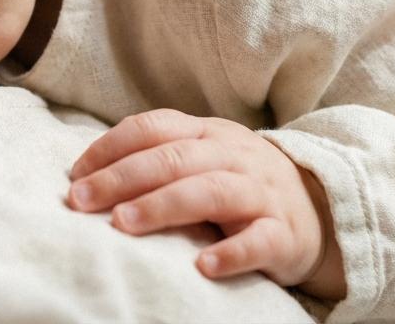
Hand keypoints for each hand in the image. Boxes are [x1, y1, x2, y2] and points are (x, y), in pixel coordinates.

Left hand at [66, 108, 344, 298]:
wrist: (319, 209)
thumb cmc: (241, 183)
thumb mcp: (205, 157)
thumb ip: (159, 156)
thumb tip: (88, 174)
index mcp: (208, 134)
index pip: (154, 127)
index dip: (111, 147)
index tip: (76, 174)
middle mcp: (234, 156)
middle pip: (175, 158)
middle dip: (123, 177)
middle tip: (82, 200)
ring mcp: (260, 193)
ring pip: (211, 191)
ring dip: (164, 205)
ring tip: (123, 223)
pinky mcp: (283, 234)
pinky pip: (258, 241)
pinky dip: (231, 253)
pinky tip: (203, 266)